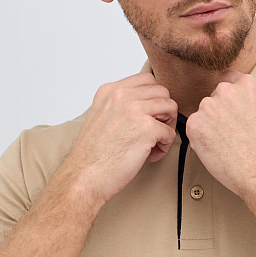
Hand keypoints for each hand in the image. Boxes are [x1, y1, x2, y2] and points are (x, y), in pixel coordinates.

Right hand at [67, 73, 177, 202]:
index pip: (147, 80)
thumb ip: (120, 105)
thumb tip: (147, 102)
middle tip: (155, 132)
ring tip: (154, 143)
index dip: (155, 98)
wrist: (85, 176)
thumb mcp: (101, 116)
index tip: (149, 116)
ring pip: (170, 107)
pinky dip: (165, 145)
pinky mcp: (146, 129)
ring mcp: (134, 110)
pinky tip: (151, 155)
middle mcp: (121, 95)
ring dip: (167, 126)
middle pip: (162, 92)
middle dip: (164, 112)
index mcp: (110, 90)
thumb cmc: (94, 154)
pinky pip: (170, 132)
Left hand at [185, 71, 255, 198]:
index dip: (227, 97)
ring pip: (202, 115)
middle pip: (212, 98)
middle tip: (229, 134)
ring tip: (225, 145)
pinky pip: (193, 129)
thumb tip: (233, 107)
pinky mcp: (195, 124)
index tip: (230, 108)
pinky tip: (216, 150)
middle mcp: (226, 90)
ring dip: (208, 127)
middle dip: (217, 114)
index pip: (227, 79)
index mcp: (246, 84)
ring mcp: (208, 106)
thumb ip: (246, 102)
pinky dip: (200, 140)